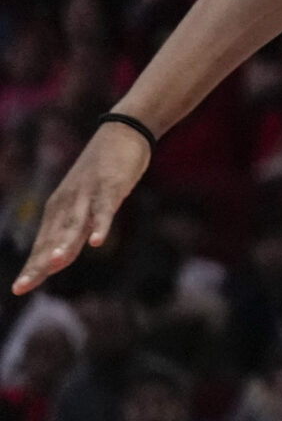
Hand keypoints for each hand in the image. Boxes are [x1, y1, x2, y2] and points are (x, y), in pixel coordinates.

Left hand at [15, 123, 149, 294]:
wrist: (122, 131)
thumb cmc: (103, 169)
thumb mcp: (85, 200)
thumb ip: (77, 227)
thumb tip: (63, 255)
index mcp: (59, 209)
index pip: (43, 244)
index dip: (33, 267)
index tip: (19, 289)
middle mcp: (67, 203)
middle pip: (53, 239)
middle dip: (39, 264)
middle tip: (24, 286)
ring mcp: (88, 195)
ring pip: (74, 225)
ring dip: (65, 246)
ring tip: (55, 265)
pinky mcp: (110, 187)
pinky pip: (105, 209)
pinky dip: (101, 225)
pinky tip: (98, 242)